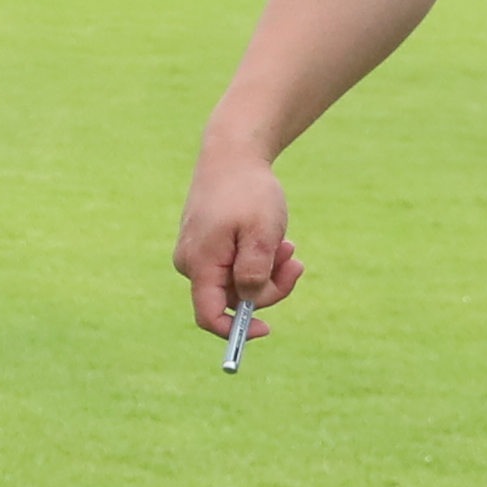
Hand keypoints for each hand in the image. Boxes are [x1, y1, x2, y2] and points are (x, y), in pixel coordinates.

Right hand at [174, 131, 300, 341]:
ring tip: (288, 244)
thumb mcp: (262, 234)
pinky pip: (234, 266)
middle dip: (268, 287)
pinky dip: (258, 259)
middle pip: (231, 300)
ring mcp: (197, 253)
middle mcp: (191, 263)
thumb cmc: (247, 192)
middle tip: (295, 262)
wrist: (231, 155)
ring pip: (237, 282)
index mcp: (199, 264)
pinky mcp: (206, 245)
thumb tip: (250, 302)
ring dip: (268, 271)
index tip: (269, 328)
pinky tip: (273, 237)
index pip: (208, 316)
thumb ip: (255, 272)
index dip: (236, 331)